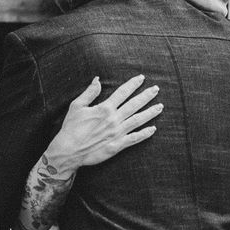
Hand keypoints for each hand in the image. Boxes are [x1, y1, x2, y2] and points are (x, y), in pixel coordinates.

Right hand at [45, 75, 163, 169]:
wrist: (68, 151)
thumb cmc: (70, 128)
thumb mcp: (76, 106)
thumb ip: (89, 93)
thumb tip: (97, 79)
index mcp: (104, 108)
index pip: (122, 92)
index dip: (133, 84)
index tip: (142, 78)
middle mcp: (113, 119)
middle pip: (134, 105)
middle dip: (146, 96)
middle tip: (156, 89)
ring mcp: (117, 133)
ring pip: (138, 120)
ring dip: (150, 113)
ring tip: (160, 106)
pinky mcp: (117, 146)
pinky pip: (134, 139)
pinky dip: (145, 134)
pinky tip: (153, 129)